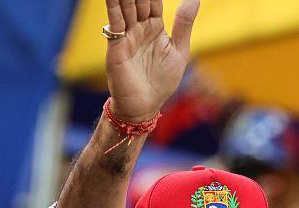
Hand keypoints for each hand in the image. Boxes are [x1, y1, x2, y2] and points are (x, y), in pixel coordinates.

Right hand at [104, 0, 200, 121]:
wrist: (145, 106)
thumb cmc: (162, 82)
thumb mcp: (179, 50)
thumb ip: (184, 23)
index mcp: (154, 27)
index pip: (152, 0)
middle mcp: (138, 27)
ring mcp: (126, 34)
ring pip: (125, 5)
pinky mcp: (117, 44)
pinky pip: (115, 20)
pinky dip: (113, 4)